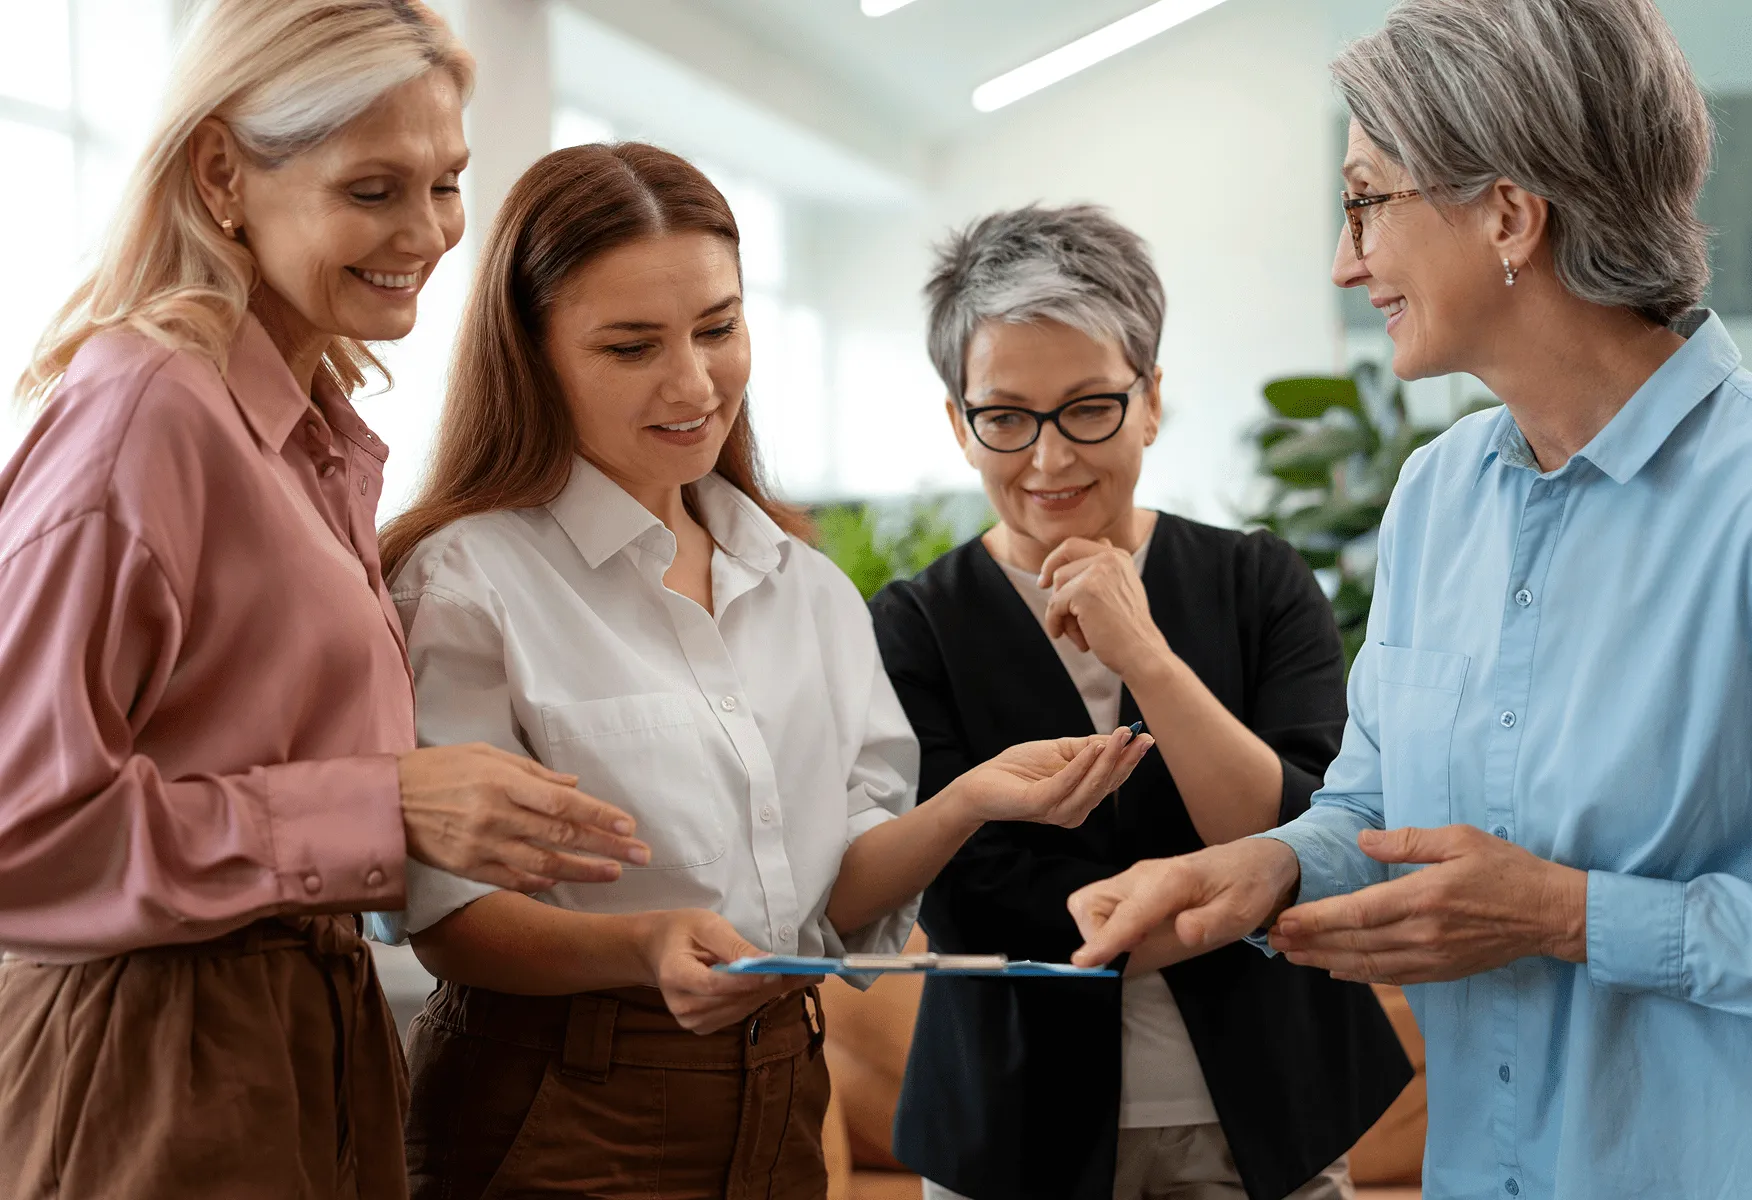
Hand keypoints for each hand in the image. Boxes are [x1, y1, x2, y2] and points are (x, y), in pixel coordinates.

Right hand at [398, 742, 650, 891]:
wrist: (385, 801)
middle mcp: (496, 817)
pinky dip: (542, 881)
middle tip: (641, 855)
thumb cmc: (439, 769)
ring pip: (545, 864)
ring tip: (613, 873)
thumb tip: (574, 788)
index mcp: (502, 783)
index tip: (629, 826)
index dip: (599, 816)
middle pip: (563, 836)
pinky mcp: (469, 868)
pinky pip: (514, 880)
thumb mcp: (486, 755)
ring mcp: (482, 846)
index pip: (563, 804)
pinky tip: (564, 880)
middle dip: (607, 847)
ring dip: (584, 870)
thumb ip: (532, 773)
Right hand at [639, 909, 820, 1033]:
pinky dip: (760, 998)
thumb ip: (735, 946)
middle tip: (809, 973)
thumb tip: (768, 963)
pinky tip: (779, 984)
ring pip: (741, 1009)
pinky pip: (738, 1013)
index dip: (746, 981)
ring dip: (772, 992)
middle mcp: (681, 1005)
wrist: (659, 950)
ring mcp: (691, 1021)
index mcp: (675, 975)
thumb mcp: (707, 925)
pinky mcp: (702, 1027)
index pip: (714, 985)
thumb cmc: (683, 931)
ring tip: (803, 976)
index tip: (777, 973)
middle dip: (772, 985)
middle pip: (733, 999)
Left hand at [951, 727, 1155, 828]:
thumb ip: (1089, 747)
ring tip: (1119, 736)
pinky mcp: (1041, 805)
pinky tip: (1094, 747)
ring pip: (1092, 786)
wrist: (982, 782)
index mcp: (1082, 798)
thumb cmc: (1019, 767)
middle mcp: (1075, 810)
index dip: (1129, 759)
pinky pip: (1067, 784)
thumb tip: (1121, 737)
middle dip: (1126, 759)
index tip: (1145, 737)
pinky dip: (1082, 765)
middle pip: (1108, 784)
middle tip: (1140, 735)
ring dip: (1109, 760)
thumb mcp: (1060, 751)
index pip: (1112, 779)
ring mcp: (1058, 811)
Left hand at [1038, 538, 1170, 674]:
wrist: (1141, 653)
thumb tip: (1060, 570)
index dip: (1056, 559)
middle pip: (1064, 558)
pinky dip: (1054, 621)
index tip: (1046, 580)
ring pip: (1059, 585)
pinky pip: (1054, 604)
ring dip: (1062, 611)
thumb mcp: (1117, 594)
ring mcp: (1098, 572)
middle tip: (1043, 592)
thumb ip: (1097, 577)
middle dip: (1053, 579)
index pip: (1075, 545)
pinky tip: (1060, 635)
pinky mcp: (1085, 591)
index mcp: (1118, 557)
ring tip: (1078, 633)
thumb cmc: (1126, 631)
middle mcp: (1110, 558)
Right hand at [1068, 837, 1301, 966]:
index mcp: (1172, 881)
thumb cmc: (1247, 888)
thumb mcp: (1242, 912)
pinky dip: (1108, 927)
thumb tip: (1183, 933)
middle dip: (1095, 935)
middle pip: (1090, 902)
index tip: (1082, 963)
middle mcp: (1143, 875)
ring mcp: (1134, 878)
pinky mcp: (1133, 886)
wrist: (1252, 861)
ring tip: (1138, 944)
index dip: (1105, 940)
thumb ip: (1212, 923)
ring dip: (1100, 932)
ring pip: (1089, 903)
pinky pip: (1102, 906)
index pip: (1129, 914)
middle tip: (1131, 953)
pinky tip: (1140, 936)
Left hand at [1267, 824, 1587, 983]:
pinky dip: (1360, 975)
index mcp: (1424, 897)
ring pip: (1369, 965)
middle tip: (1273, 940)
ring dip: (1326, 961)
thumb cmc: (1506, 869)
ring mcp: (1434, 957)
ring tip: (1293, 955)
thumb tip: (1363, 842)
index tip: (1284, 920)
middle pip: (1354, 944)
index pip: (1357, 913)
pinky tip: (1337, 969)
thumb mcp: (1459, 838)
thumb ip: (1407, 841)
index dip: (1316, 919)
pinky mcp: (1443, 970)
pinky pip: (1393, 977)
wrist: (1551, 914)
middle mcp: (1424, 933)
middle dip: (1309, 943)